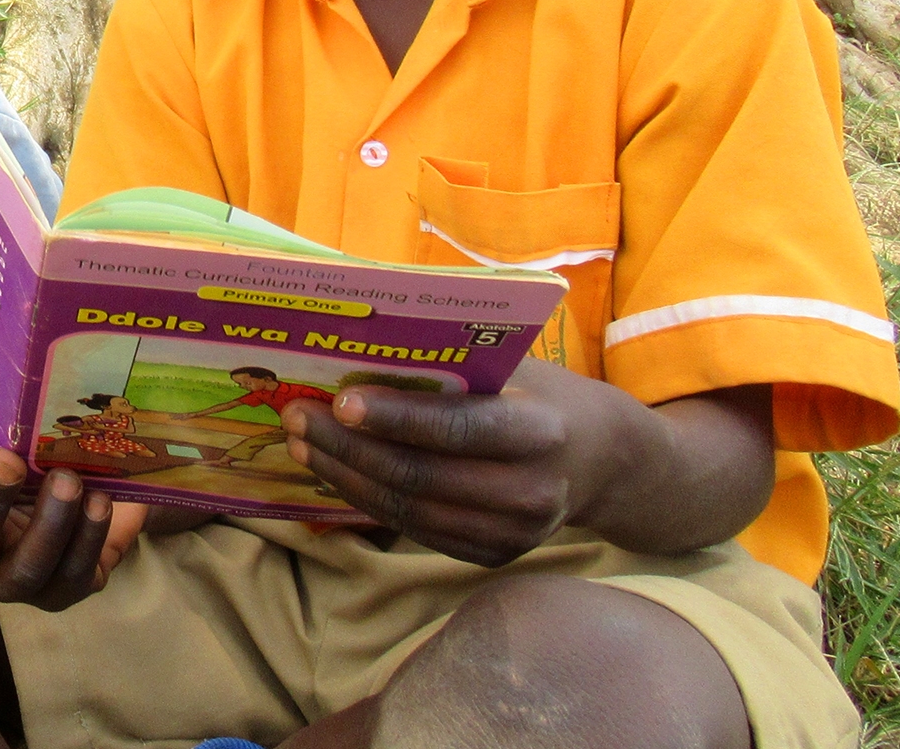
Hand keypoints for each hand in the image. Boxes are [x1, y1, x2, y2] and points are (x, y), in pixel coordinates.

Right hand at [0, 445, 148, 610]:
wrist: (87, 505)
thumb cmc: (37, 472)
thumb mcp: (19, 454)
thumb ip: (10, 438)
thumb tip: (23, 401)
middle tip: (11, 463)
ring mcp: (18, 583)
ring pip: (26, 568)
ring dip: (48, 522)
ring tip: (69, 480)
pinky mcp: (63, 594)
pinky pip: (74, 573)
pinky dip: (89, 535)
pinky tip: (99, 502)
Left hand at [283, 358, 633, 567]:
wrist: (600, 458)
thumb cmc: (539, 394)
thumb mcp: (512, 366)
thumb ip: (453, 362)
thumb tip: (362, 343)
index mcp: (541, 431)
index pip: (459, 428)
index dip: (397, 417)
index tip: (342, 400)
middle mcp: (532, 491)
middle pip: (420, 475)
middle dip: (349, 446)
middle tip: (299, 415)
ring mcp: (513, 533)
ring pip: (408, 509)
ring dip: (345, 475)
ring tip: (302, 440)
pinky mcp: (492, 555)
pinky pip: (415, 529)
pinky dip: (367, 500)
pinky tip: (334, 470)